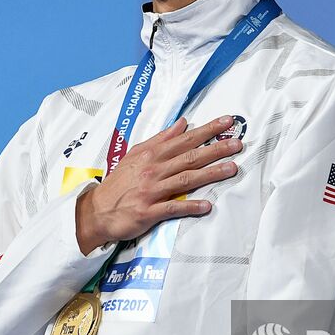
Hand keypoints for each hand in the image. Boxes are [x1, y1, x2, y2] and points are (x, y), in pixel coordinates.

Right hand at [75, 117, 242, 254]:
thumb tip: (182, 123)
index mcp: (152, 155)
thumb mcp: (137, 154)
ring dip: (210, 174)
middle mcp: (154, 170)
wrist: (97, 210)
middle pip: (190, 157)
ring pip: (186, 179)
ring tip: (232, 169)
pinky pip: (172, 208)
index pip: (184, 139)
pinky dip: (190, 206)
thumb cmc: (120, 182)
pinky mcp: (148, 211)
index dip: (207, 130)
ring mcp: (152, 191)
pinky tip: (206, 206)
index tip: (227, 122)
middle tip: (237, 144)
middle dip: (215, 149)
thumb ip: (161, 139)